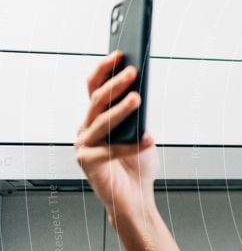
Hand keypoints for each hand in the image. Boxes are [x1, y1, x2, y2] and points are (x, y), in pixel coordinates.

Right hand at [74, 51, 158, 222]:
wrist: (135, 198)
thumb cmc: (137, 163)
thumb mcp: (140, 132)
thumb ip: (137, 114)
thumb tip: (141, 90)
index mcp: (95, 118)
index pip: (95, 87)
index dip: (105, 69)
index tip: (121, 53)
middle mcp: (85, 129)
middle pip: (97, 100)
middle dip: (115, 84)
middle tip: (133, 71)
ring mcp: (84, 146)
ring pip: (102, 121)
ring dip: (121, 109)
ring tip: (138, 99)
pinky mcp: (89, 163)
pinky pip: (112, 149)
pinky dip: (133, 144)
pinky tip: (149, 139)